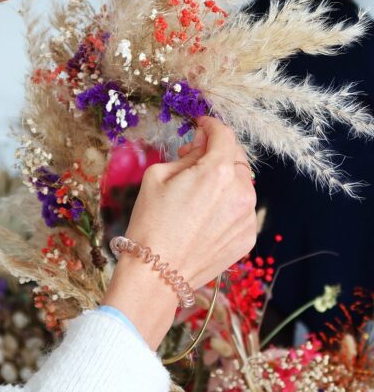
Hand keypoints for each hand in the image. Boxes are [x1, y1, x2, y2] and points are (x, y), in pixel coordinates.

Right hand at [103, 117, 256, 348]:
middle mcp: (241, 192)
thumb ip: (187, 154)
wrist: (156, 274)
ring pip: (241, 183)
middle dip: (216, 151)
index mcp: (217, 171)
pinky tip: (206, 214)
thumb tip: (202, 142)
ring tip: (198, 191)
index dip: (211, 125)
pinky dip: (229, 202)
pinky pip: (242, 208)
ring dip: (224, 178)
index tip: (202, 125)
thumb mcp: (158, 175)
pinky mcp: (248, 237)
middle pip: (236, 157)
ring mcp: (247, 217)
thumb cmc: (151, 222)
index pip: (224, 134)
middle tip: (193, 158)